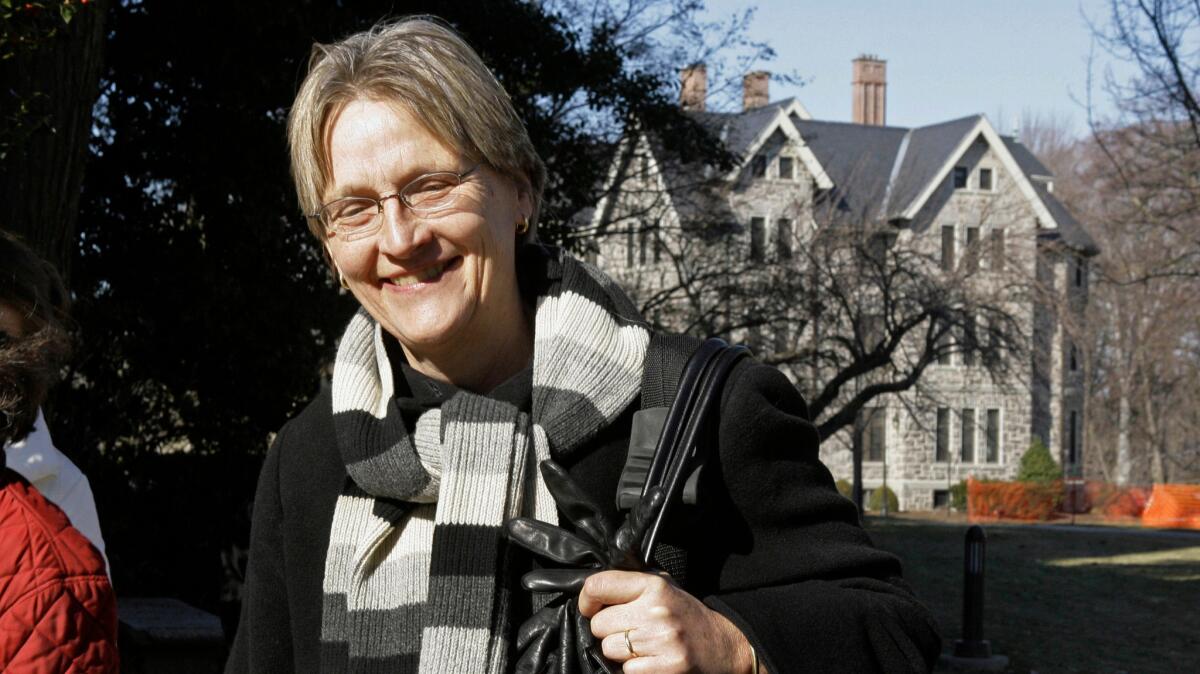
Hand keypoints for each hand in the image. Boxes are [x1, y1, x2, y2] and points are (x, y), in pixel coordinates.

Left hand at [579, 570, 754, 673]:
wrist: (723, 646)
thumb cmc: (687, 617)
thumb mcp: (665, 588)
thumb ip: (632, 584)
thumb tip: (594, 590)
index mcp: (654, 585)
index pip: (598, 585)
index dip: (587, 599)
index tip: (591, 607)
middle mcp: (655, 611)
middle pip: (599, 624)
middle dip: (607, 630)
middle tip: (629, 631)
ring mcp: (659, 641)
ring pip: (608, 649)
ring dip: (618, 652)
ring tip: (641, 647)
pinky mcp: (663, 669)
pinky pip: (625, 671)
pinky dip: (633, 670)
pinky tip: (650, 662)